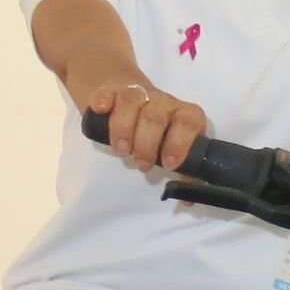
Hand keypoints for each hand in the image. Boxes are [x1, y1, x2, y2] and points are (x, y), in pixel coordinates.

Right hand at [87, 80, 208, 170]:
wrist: (134, 99)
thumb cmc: (159, 133)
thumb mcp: (173, 150)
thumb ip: (183, 173)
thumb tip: (188, 199)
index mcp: (185, 115)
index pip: (189, 122)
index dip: (180, 142)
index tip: (168, 164)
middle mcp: (164, 102)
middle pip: (156, 116)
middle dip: (147, 143)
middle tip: (140, 163)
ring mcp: (138, 93)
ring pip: (132, 101)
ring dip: (124, 127)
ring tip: (121, 150)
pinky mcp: (111, 90)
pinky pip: (107, 91)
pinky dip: (103, 101)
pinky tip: (100, 110)